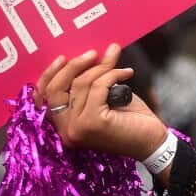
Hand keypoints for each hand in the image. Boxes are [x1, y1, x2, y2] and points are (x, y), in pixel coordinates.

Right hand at [35, 44, 166, 160]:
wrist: (152, 142)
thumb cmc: (129, 121)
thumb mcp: (103, 100)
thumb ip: (88, 85)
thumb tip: (86, 55)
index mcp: (63, 127)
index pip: (43, 98)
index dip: (49, 74)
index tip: (63, 58)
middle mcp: (65, 131)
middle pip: (56, 88)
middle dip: (74, 66)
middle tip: (93, 53)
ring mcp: (77, 128)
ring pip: (81, 84)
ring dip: (101, 68)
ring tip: (116, 61)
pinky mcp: (92, 122)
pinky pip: (98, 86)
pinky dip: (113, 75)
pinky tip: (127, 73)